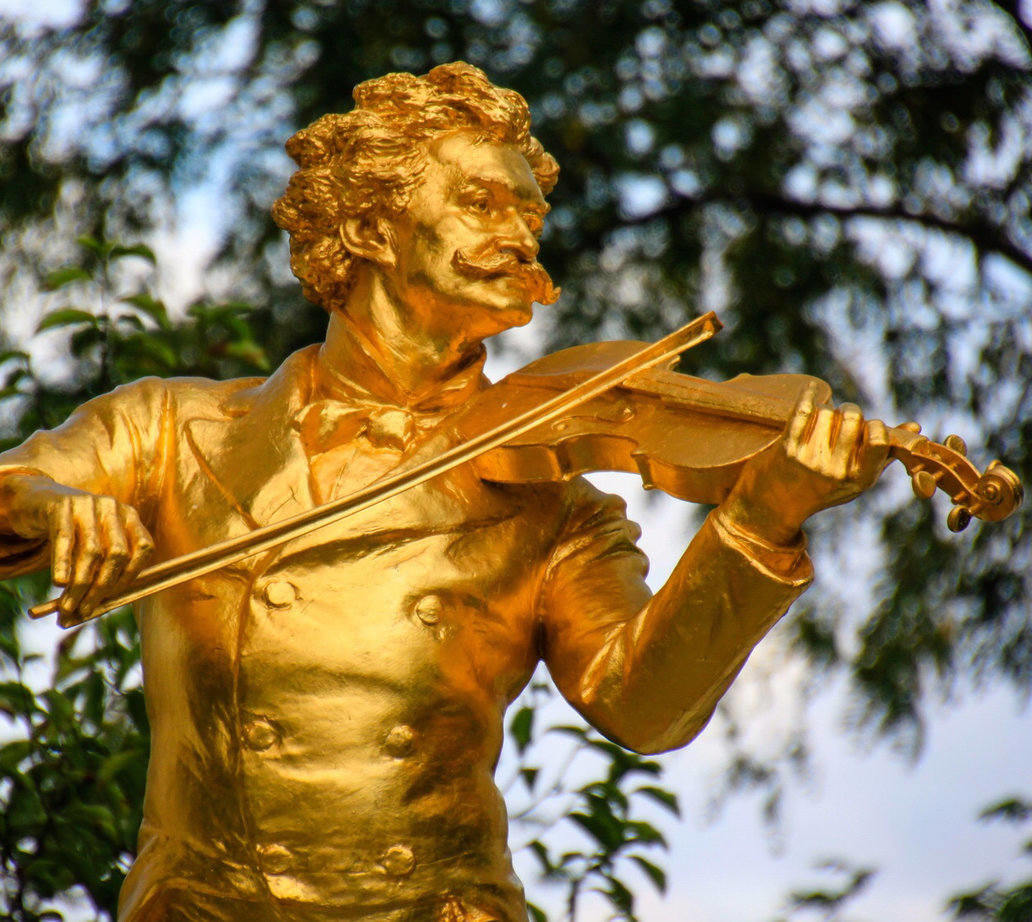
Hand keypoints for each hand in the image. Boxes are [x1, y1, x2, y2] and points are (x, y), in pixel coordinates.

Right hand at [0, 474, 153, 624]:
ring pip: (91, 551)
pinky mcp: (61, 505)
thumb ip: (102, 569)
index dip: (131, 575)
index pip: (143, 548)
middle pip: (118, 553)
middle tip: (85, 610)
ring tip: (67, 606)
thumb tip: (96, 609)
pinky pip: (64, 539)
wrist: (39, 501)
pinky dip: (64, 564)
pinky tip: (60, 583)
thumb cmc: (73, 531)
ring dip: (80, 583)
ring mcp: (88, 503)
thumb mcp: (94, 543)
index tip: (112, 598)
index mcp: (130, 516)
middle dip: (102, 587)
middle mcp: (113, 508)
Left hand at [721, 383, 889, 545]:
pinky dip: (807, 396)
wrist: (775, 504)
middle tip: (842, 417)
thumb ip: (884, 453)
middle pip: (852, 417)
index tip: (867, 427)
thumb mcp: (857, 478)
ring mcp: (810, 459)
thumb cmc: (823, 488)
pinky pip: (803, 411)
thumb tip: (915, 427)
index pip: (878, 439)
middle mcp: (836, 470)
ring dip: (826, 410)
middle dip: (849, 411)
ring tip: (821, 422)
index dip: (873, 426)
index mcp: (859, 478)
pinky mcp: (787, 449)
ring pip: (827, 412)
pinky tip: (811, 390)